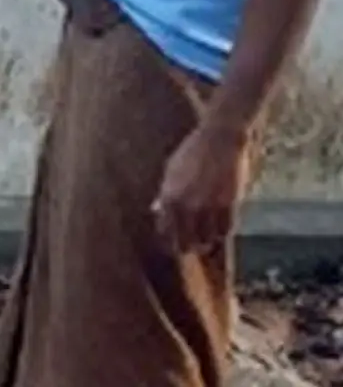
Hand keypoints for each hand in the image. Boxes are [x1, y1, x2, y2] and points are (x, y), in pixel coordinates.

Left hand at [152, 124, 249, 252]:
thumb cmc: (192, 153)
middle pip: (185, 241)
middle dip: (186, 247)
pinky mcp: (229, 205)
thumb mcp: (171, 171)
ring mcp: (209, 207)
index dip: (169, 240)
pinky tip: (220, 230)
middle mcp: (186, 206)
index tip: (172, 244)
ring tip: (205, 241)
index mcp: (168, 197)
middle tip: (190, 247)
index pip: (165, 231)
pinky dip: (222, 233)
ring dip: (206, 242)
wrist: (219, 139)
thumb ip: (164, 193)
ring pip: (207, 239)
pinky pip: (226, 230)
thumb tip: (156, 210)